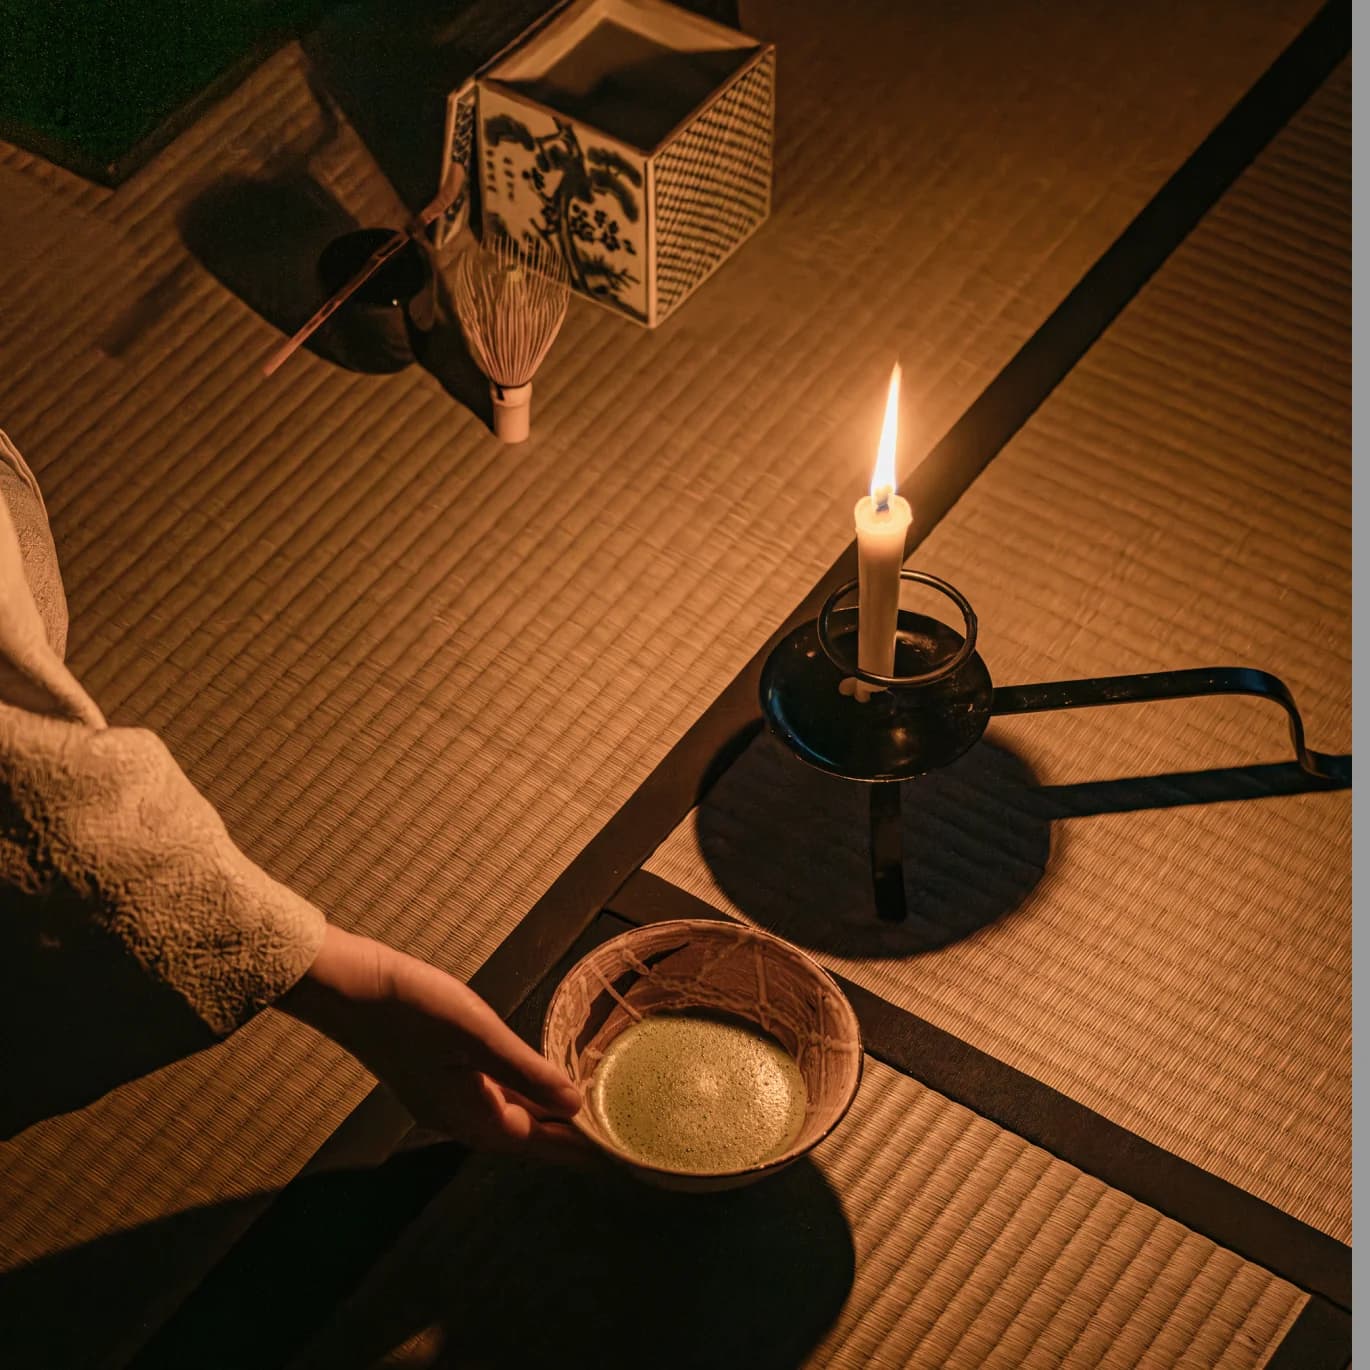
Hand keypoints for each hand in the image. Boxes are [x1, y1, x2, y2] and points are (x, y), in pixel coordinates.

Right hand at [277, 925, 587, 1164]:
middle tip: (609, 1136)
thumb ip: (528, 1073)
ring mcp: (441, 1099)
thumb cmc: (415, 1009)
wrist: (350, 989)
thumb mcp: (480, 1036)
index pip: (540, 1141)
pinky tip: (529, 1086)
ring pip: (505, 1120)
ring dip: (542, 1120)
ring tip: (580, 1115)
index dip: (580, 1145)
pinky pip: (488, 1101)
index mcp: (470, 1115)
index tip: (616, 1153)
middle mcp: (456, 1118)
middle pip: (524, 1136)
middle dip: (566, 1138)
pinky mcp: (433, 1079)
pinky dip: (519, 1099)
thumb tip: (575, 1105)